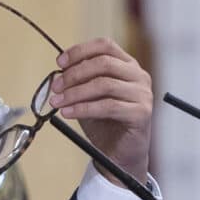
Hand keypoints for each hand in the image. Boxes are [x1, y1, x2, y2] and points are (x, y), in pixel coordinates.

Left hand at [47, 38, 152, 183]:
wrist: (119, 153)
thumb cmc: (104, 122)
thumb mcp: (87, 96)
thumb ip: (78, 81)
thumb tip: (57, 73)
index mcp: (127, 65)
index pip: (105, 45)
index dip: (80, 51)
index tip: (59, 62)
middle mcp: (138, 76)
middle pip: (104, 63)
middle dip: (74, 74)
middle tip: (56, 86)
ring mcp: (142, 94)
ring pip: (105, 84)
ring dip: (76, 93)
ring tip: (58, 102)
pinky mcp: (141, 113)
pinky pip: (108, 106)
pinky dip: (84, 109)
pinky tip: (68, 113)